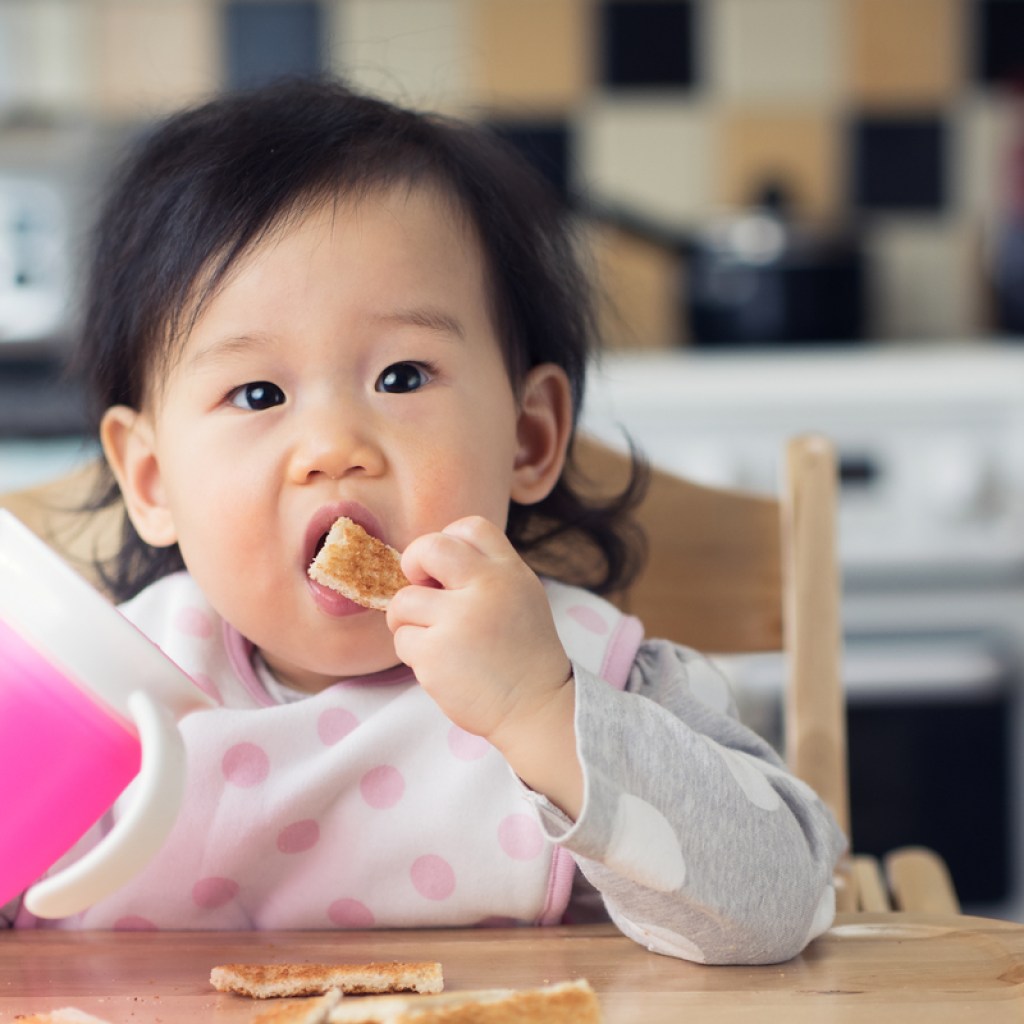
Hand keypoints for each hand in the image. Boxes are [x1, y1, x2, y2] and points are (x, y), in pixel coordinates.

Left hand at [387, 516, 581, 814]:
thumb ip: (485, 574)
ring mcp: (459, 620)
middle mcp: (486, 588)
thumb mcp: (520, 596)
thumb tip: (427, 562)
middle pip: (427, 548)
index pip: (469, 527)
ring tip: (436, 640)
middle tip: (418, 587)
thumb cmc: (522, 653)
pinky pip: (402, 640)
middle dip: (412, 563)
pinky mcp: (435, 653)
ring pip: (403, 601)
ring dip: (409, 621)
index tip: (446, 569)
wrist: (537, 707)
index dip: (448, 541)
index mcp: (509, 572)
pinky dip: (414, 653)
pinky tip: (442, 665)